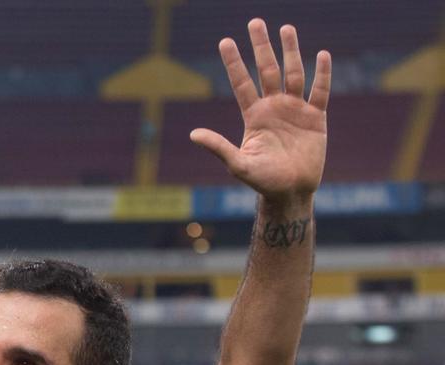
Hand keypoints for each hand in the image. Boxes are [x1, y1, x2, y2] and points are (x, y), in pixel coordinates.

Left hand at [190, 19, 330, 206]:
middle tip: (255, 22)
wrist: (290, 192)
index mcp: (254, 116)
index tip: (225, 41)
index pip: (241, 83)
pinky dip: (323, 74)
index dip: (234, 63)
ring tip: (286, 28)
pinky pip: (320, 91)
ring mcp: (295, 110)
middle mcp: (273, 107)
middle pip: (266, 70)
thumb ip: (218, 147)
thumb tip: (193, 134)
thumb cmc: (262, 181)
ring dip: (290, 51)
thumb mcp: (238, 164)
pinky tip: (322, 55)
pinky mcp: (316, 118)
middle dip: (261, 46)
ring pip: (293, 74)